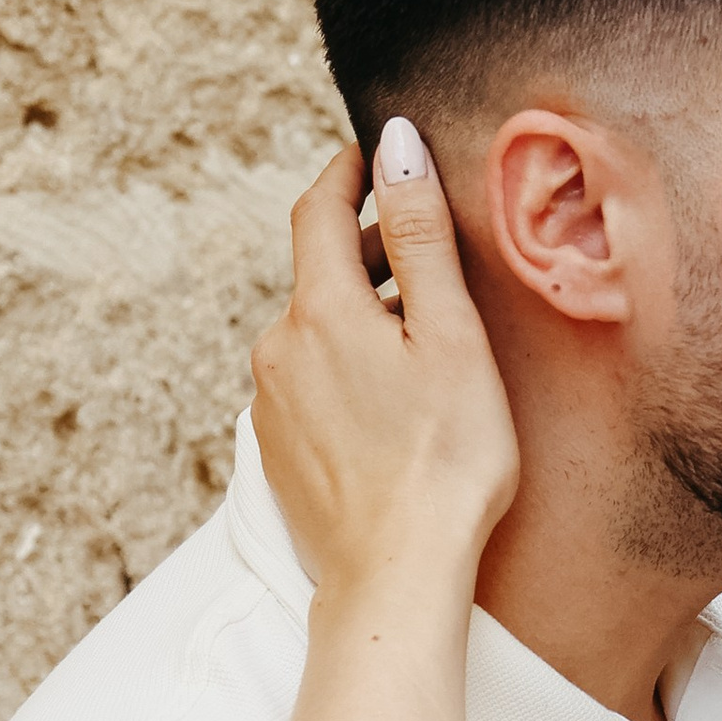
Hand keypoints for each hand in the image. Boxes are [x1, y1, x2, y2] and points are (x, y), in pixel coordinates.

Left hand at [256, 126, 519, 720]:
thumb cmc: (444, 459)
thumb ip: (420, 234)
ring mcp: (270, 401)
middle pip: (318, 272)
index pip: (318, 209)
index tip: (377, 154)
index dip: (347, 172)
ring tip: (422, 336)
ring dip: (360, 314)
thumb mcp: (450, 335)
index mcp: (322, 310)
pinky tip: (393, 401)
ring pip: (313, 329)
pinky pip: (307, 379)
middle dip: (366, 249)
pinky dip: (346, 365)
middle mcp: (279, 347)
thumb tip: (396, 144)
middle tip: (426, 249)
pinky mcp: (275, 447)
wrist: (394, 576)